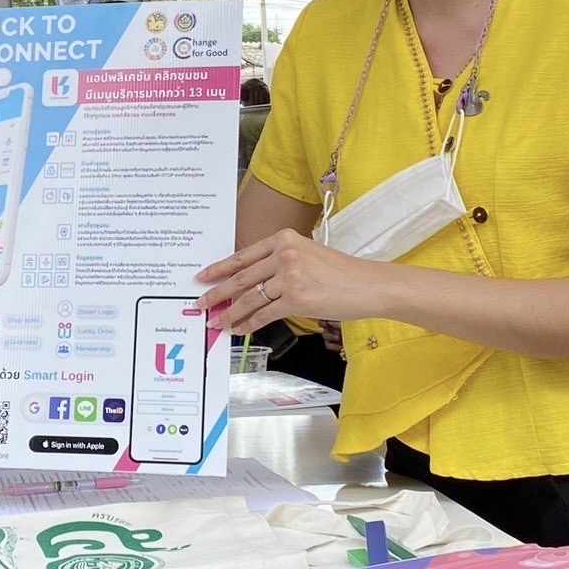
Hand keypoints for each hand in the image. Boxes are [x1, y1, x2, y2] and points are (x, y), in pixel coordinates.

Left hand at [198, 230, 386, 334]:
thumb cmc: (341, 272)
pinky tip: (239, 329)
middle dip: (216, 292)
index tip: (203, 277)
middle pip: (241, 277)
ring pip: (250, 298)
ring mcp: (289, 276)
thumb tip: (251, 281)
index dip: (219, 268)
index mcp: (284, 239)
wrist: (368, 285)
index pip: (243, 256)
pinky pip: (264, 314)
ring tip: (217, 321)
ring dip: (230, 312)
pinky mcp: (296, 299)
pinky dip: (248, 324)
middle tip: (199, 303)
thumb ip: (280, 261)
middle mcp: (284, 254)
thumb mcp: (307, 254)